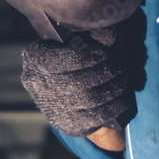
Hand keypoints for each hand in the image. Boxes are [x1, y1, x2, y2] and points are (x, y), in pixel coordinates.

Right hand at [21, 28, 135, 137]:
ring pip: (88, 100)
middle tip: (117, 67)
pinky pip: (95, 117)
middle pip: (74, 83)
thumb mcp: (78, 39)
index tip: (102, 53)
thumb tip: (109, 34)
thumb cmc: (73, 54)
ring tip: (122, 78)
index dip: (82, 57)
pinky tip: (121, 97)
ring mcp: (52, 108)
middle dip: (103, 73)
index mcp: (36, 58)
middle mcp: (38, 86)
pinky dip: (114, 106)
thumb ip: (92, 34)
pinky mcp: (67, 124)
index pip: (55, 62)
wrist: (65, 87)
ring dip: (112, 88)